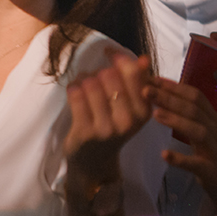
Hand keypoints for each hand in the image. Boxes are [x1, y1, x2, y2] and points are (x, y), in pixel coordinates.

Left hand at [64, 53, 152, 180]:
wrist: (94, 162)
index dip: (119, 58)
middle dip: (98, 72)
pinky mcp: (85, 132)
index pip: (132, 72)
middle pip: (109, 75)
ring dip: (83, 80)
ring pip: (91, 84)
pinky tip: (74, 93)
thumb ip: (137, 82)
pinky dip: (73, 88)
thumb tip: (143, 58)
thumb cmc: (112, 126)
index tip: (109, 54)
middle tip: (94, 80)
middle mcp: (128, 121)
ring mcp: (106, 128)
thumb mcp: (130, 107)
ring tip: (83, 87)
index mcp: (143, 111)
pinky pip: (76, 95)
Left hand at [150, 78, 216, 213]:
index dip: (174, 86)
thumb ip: (188, 113)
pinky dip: (180, 159)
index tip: (152, 79)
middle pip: (193, 109)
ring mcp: (214, 149)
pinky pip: (195, 163)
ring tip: (155, 115)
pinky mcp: (210, 169)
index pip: (195, 96)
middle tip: (146, 90)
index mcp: (211, 117)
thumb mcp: (203, 128)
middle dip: (169, 98)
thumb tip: (164, 94)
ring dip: (176, 121)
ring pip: (197, 131)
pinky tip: (165, 154)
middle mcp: (214, 129)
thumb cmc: (213, 151)